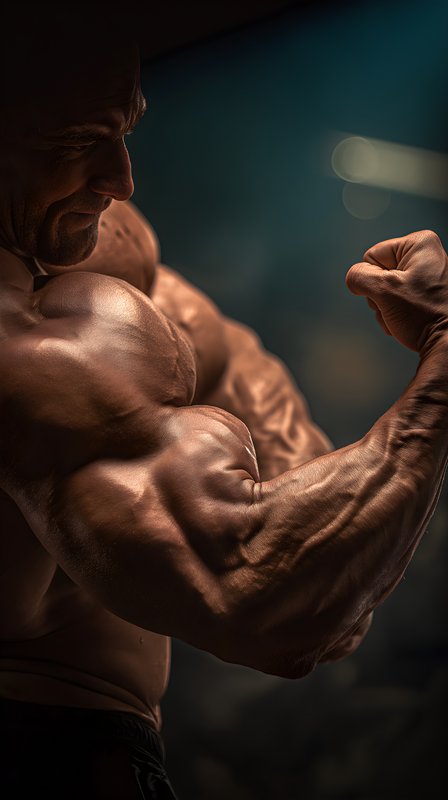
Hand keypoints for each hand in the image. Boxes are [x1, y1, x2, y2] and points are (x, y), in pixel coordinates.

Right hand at [346, 230, 447, 353]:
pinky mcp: (427, 292)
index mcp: (419, 243)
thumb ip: (359, 277)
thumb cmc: (424, 316)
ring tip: (403, 315)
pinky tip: (407, 320)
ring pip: (385, 289)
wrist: (446, 343)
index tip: (392, 293)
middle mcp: (426, 254)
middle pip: (379, 273)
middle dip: (380, 296)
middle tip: (397, 306)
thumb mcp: (384, 291)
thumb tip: (353, 279)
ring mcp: (428, 274)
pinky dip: (396, 312)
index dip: (373, 279)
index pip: (372, 256)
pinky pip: (398, 298)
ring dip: (386, 307)